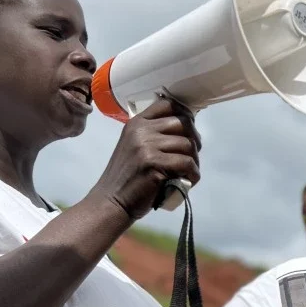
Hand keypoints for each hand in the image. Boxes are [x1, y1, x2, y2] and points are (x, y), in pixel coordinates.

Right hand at [89, 97, 200, 220]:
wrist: (111, 201)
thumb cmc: (128, 178)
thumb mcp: (135, 147)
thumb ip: (154, 135)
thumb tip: (187, 129)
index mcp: (136, 123)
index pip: (168, 104)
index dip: (185, 115)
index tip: (189, 132)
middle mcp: (141, 130)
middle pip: (183, 123)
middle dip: (194, 140)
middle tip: (192, 156)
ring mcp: (146, 145)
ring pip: (187, 144)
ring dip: (194, 160)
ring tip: (188, 172)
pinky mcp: (153, 163)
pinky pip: (186, 162)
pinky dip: (193, 173)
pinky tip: (188, 180)